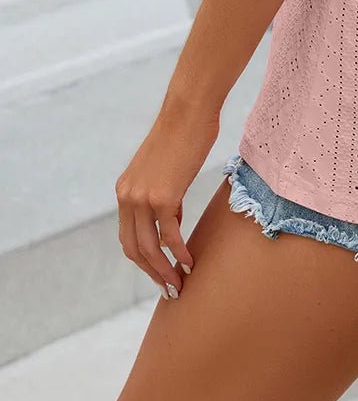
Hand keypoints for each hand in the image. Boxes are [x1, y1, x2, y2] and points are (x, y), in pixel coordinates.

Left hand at [115, 100, 219, 299]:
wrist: (188, 111)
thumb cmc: (184, 135)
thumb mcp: (165, 172)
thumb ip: (163, 197)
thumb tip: (171, 223)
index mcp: (125, 191)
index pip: (128, 237)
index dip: (144, 260)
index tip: (160, 273)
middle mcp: (127, 197)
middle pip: (134, 249)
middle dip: (152, 273)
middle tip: (170, 289)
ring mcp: (143, 198)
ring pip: (149, 248)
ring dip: (164, 270)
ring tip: (179, 284)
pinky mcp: (163, 197)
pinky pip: (169, 235)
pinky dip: (178, 253)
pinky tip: (189, 261)